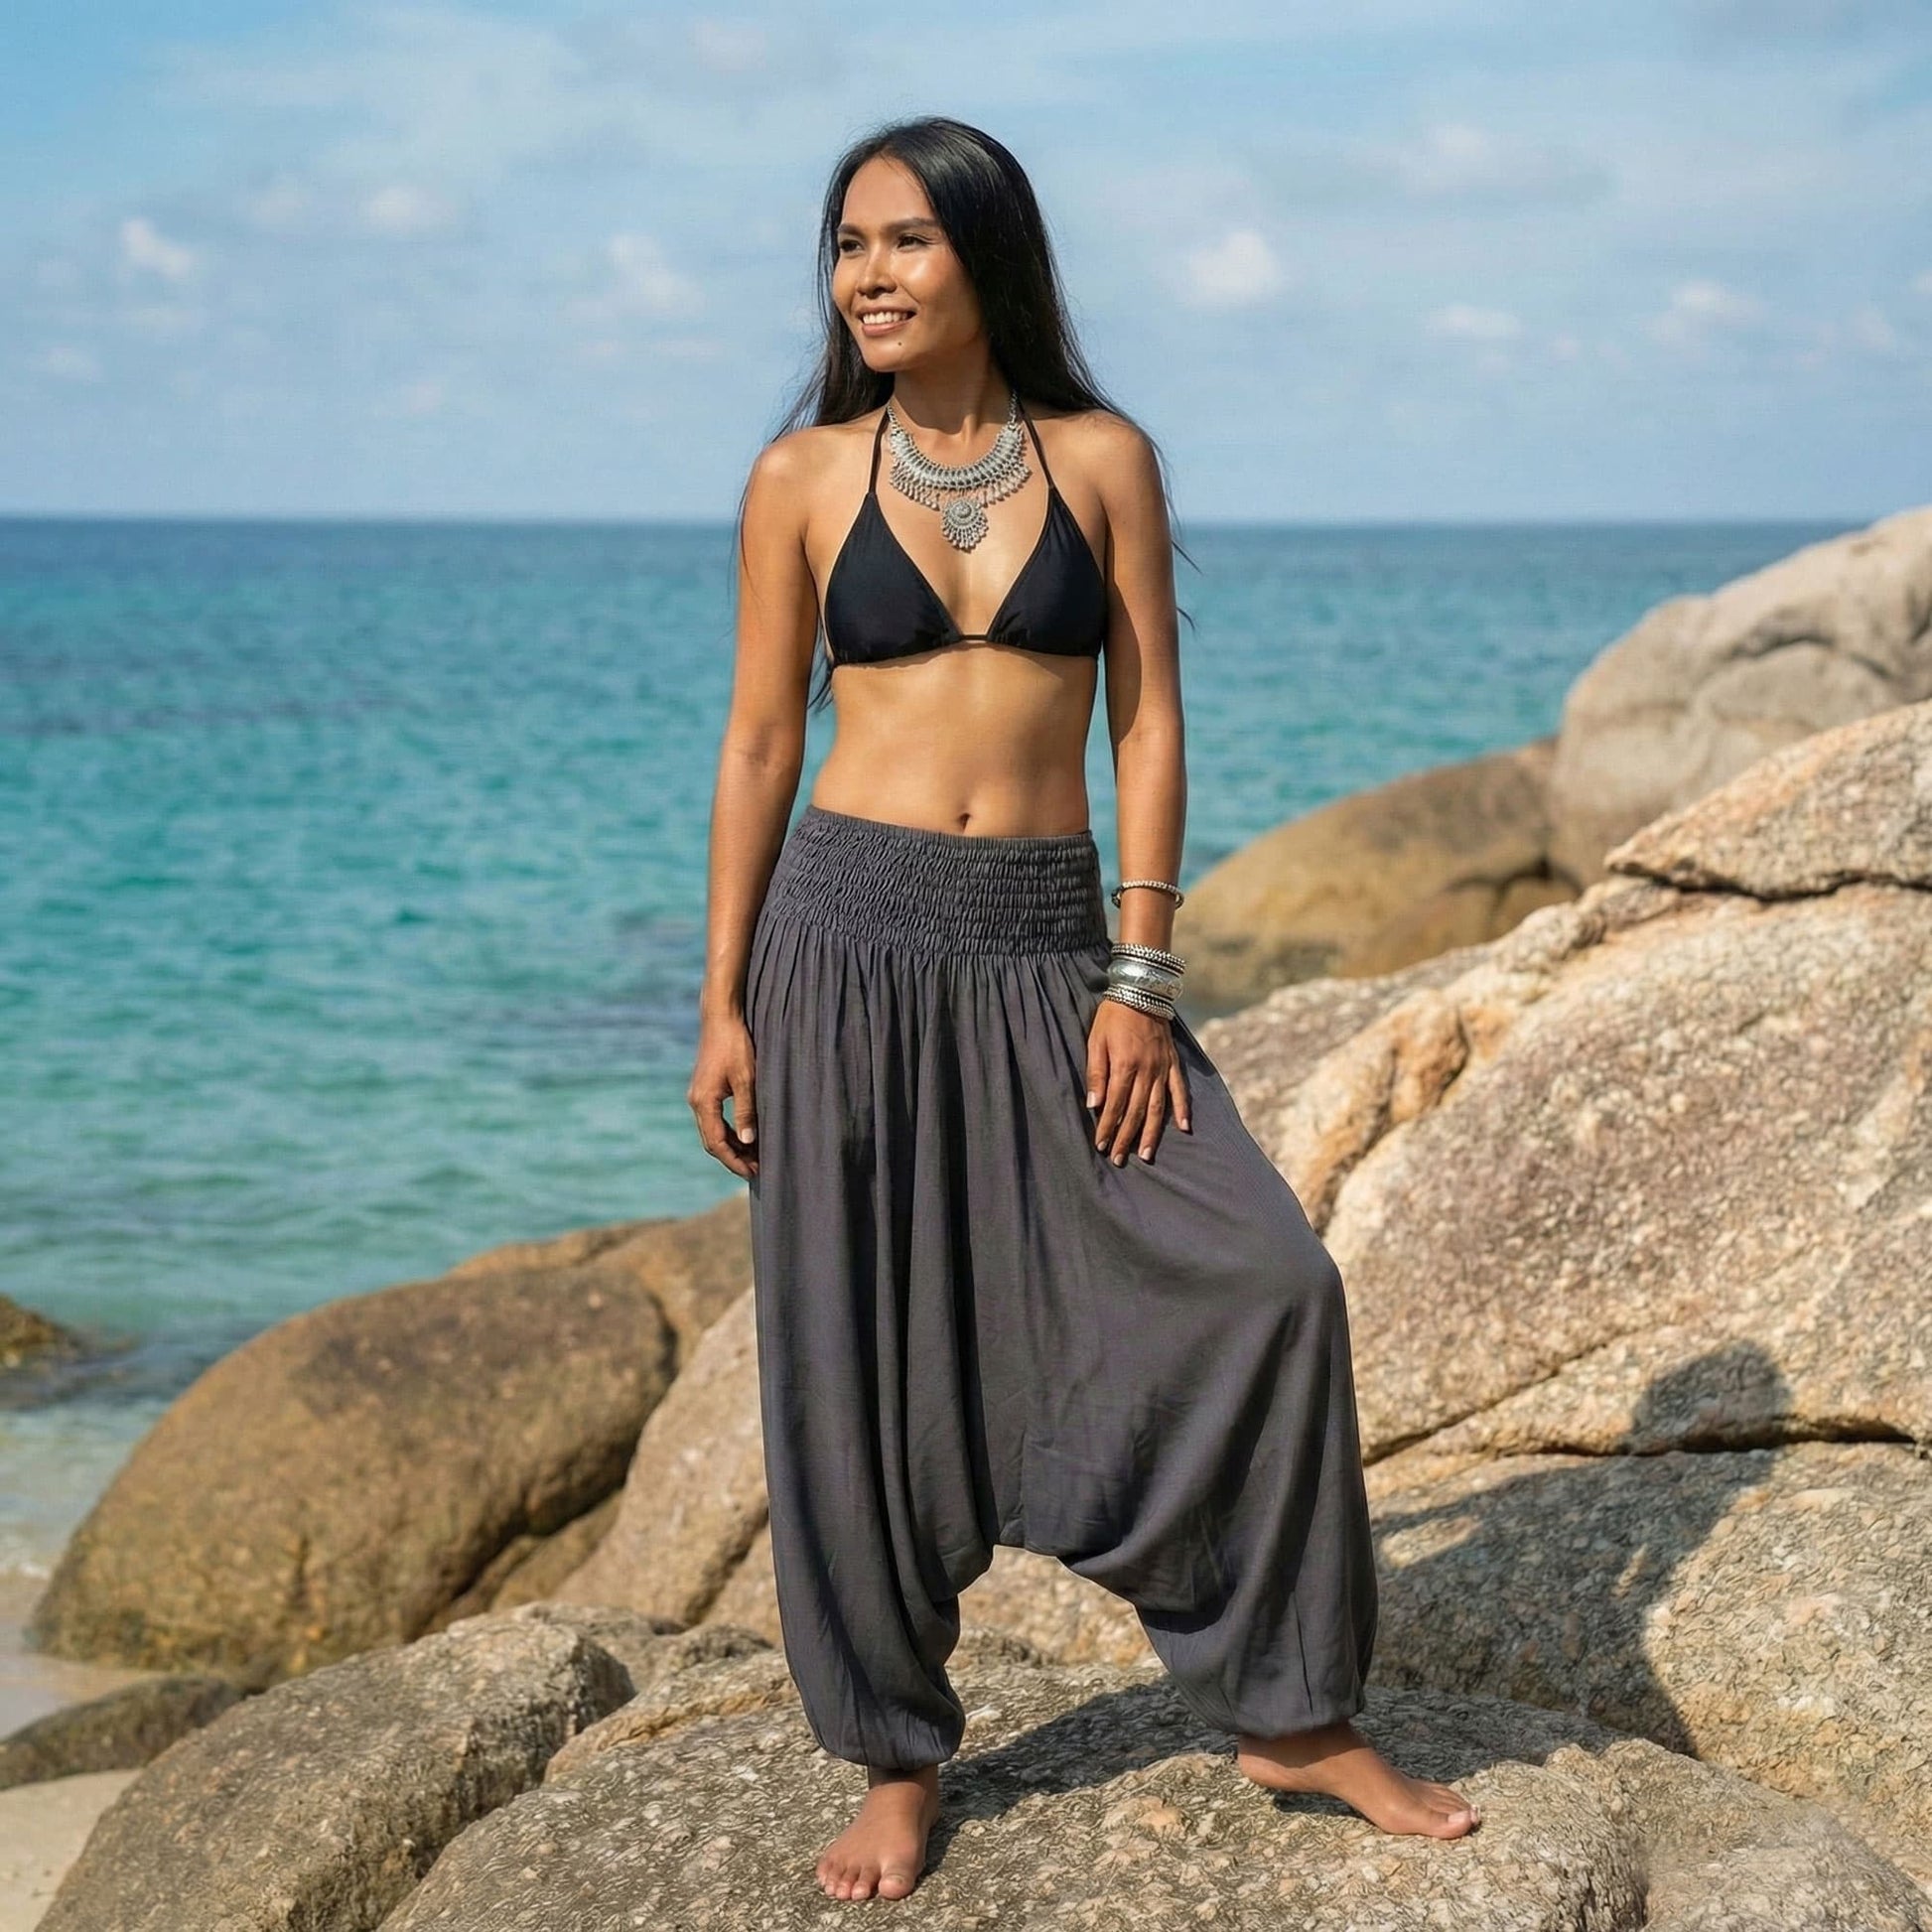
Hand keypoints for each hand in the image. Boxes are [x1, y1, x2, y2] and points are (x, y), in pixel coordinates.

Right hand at [689, 1011, 758, 1178]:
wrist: (721, 1018)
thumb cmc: (735, 1045)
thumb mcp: (746, 1079)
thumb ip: (746, 1111)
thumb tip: (748, 1141)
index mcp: (704, 1102)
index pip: (717, 1143)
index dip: (734, 1161)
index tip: (753, 1173)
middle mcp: (696, 1102)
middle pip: (712, 1141)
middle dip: (733, 1158)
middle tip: (757, 1169)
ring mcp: (698, 1096)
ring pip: (712, 1131)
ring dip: (731, 1145)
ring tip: (754, 1155)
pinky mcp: (704, 1089)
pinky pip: (713, 1119)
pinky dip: (728, 1131)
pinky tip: (745, 1135)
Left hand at [1086, 996, 1191, 1165]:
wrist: (1141, 991)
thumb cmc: (1113, 1016)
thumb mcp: (1096, 1041)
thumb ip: (1096, 1074)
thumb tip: (1094, 1105)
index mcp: (1124, 1066)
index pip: (1114, 1105)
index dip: (1108, 1127)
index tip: (1102, 1146)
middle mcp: (1146, 1071)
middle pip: (1135, 1111)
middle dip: (1126, 1137)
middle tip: (1118, 1159)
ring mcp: (1162, 1068)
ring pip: (1157, 1107)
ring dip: (1151, 1133)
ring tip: (1146, 1155)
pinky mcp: (1173, 1063)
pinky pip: (1180, 1090)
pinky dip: (1182, 1109)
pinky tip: (1184, 1128)